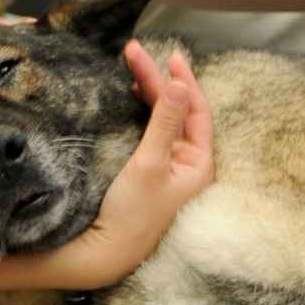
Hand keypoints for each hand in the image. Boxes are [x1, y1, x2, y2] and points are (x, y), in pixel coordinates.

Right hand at [49, 41, 213, 288]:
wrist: (104, 253)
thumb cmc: (131, 214)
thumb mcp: (149, 163)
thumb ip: (164, 122)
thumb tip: (179, 85)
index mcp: (199, 165)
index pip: (197, 111)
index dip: (184, 81)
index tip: (169, 56)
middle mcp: (188, 165)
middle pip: (178, 111)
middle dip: (158, 80)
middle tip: (135, 51)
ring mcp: (168, 168)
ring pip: (164, 119)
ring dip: (150, 92)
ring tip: (133, 66)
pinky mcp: (149, 173)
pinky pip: (152, 132)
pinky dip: (143, 111)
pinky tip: (133, 96)